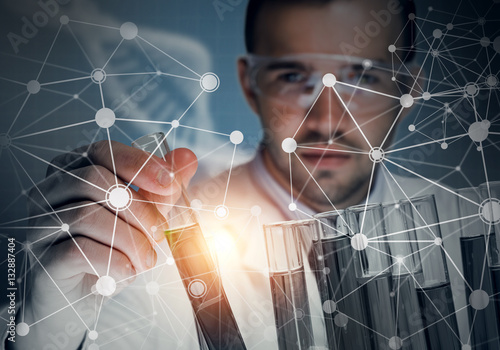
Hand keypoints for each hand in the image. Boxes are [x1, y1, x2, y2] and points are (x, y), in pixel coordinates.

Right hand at [14, 140, 196, 348]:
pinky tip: (126, 272)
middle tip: (159, 233)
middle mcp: (49, 192)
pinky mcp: (41, 258)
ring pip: (86, 214)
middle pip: (94, 179)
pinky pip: (78, 250)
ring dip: (131, 240)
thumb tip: (187, 156)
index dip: (140, 164)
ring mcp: (39, 224)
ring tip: (146, 260)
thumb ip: (161, 187)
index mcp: (72, 171)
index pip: (103, 151)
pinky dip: (113, 262)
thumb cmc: (109, 248)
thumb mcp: (141, 215)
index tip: (171, 184)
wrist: (81, 296)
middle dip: (139, 207)